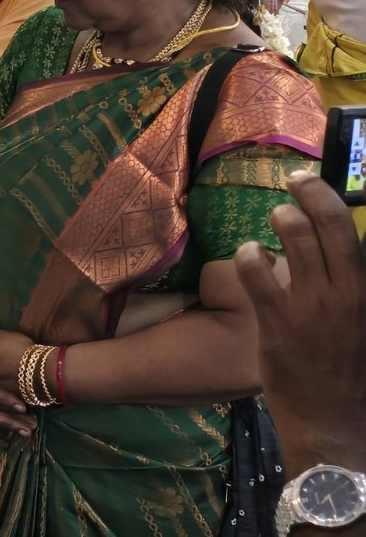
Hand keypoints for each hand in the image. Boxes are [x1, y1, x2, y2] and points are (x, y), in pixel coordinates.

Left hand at [236, 171, 365, 468]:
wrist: (335, 425)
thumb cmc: (354, 376)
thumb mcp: (362, 325)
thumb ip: (352, 289)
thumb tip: (340, 257)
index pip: (359, 234)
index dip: (339, 202)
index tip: (325, 186)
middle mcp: (348, 292)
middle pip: (331, 222)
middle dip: (312, 190)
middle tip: (297, 179)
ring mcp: (311, 305)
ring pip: (292, 236)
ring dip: (281, 217)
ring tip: (277, 216)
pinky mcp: (276, 321)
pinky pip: (254, 269)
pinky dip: (248, 254)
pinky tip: (249, 254)